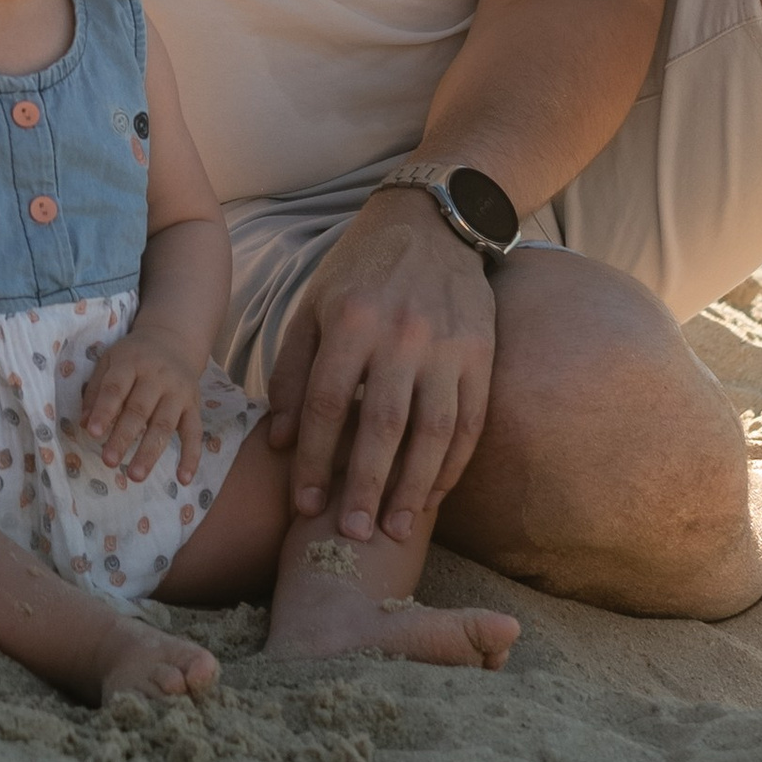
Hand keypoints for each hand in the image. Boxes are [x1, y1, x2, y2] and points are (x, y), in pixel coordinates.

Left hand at [80, 323, 210, 485]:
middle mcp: (157, 376)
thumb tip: (84, 424)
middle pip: (139, 409)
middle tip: (109, 461)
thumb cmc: (134, 356)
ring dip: (150, 452)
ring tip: (136, 476)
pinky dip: (191, 457)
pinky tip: (183, 478)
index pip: (116, 388)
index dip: (104, 410)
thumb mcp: (110, 361)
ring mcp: (178, 392)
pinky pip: (195, 432)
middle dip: (124, 437)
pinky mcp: (195, 405)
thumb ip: (96, 391)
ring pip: (164, 424)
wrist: (173, 340)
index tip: (93, 433)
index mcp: (131, 362)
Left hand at [265, 189, 498, 544]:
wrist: (431, 224)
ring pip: (432, 431)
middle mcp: (401, 334)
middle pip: (381, 426)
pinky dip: (454, 464)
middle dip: (364, 487)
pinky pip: (471, 421)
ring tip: (393, 529)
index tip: (305, 506)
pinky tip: (434, 495)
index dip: (312, 460)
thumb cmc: (360, 272)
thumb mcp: (313, 308)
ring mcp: (447, 345)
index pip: (326, 404)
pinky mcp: (482, 352)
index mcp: (350, 320)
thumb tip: (280, 442)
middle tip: (350, 537)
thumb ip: (292, 373)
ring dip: (413, 488)